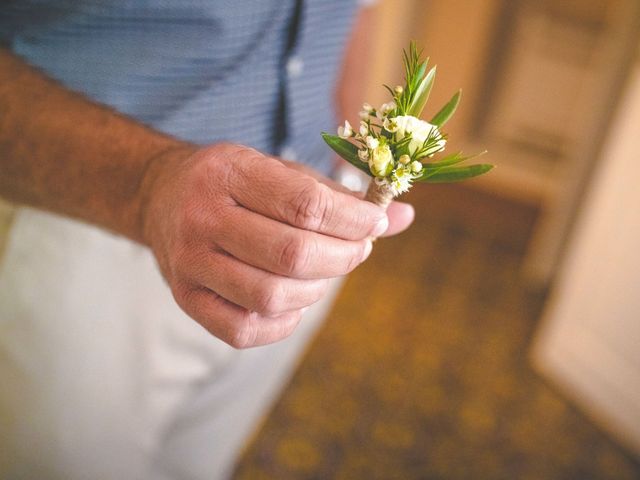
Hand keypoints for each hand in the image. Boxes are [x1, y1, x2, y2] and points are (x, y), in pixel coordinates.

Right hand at [140, 143, 413, 347]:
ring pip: (271, 297)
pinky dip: (285, 322)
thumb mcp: (279, 170)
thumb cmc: (234, 182)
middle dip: (343, 257)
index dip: (354, 220)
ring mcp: (188, 263)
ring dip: (318, 289)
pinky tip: (297, 298)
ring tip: (328, 271)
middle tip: (359, 249)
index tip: (376, 222)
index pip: (306, 205)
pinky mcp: (185, 299)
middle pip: (291, 255)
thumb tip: (405, 216)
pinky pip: (245, 330)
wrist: (161, 196)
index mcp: (228, 172)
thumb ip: (339, 195)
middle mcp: (201, 217)